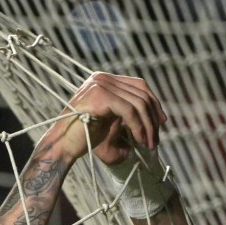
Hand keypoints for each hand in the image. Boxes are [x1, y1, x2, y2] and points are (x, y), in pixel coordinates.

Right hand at [47, 72, 167, 162]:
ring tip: (149, 144)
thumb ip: (129, 111)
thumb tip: (157, 114)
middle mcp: (102, 78)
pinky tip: (139, 140)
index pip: (139, 85)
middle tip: (156, 141)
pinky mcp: (100, 96)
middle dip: (153, 119)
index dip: (154, 103)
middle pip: (142, 94)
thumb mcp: (112, 119)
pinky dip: (138, 127)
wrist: (63, 145)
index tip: (162, 122)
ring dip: (148, 126)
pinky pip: (129, 111)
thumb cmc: (85, 137)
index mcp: (105, 80)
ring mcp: (100, 84)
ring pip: (139, 103)